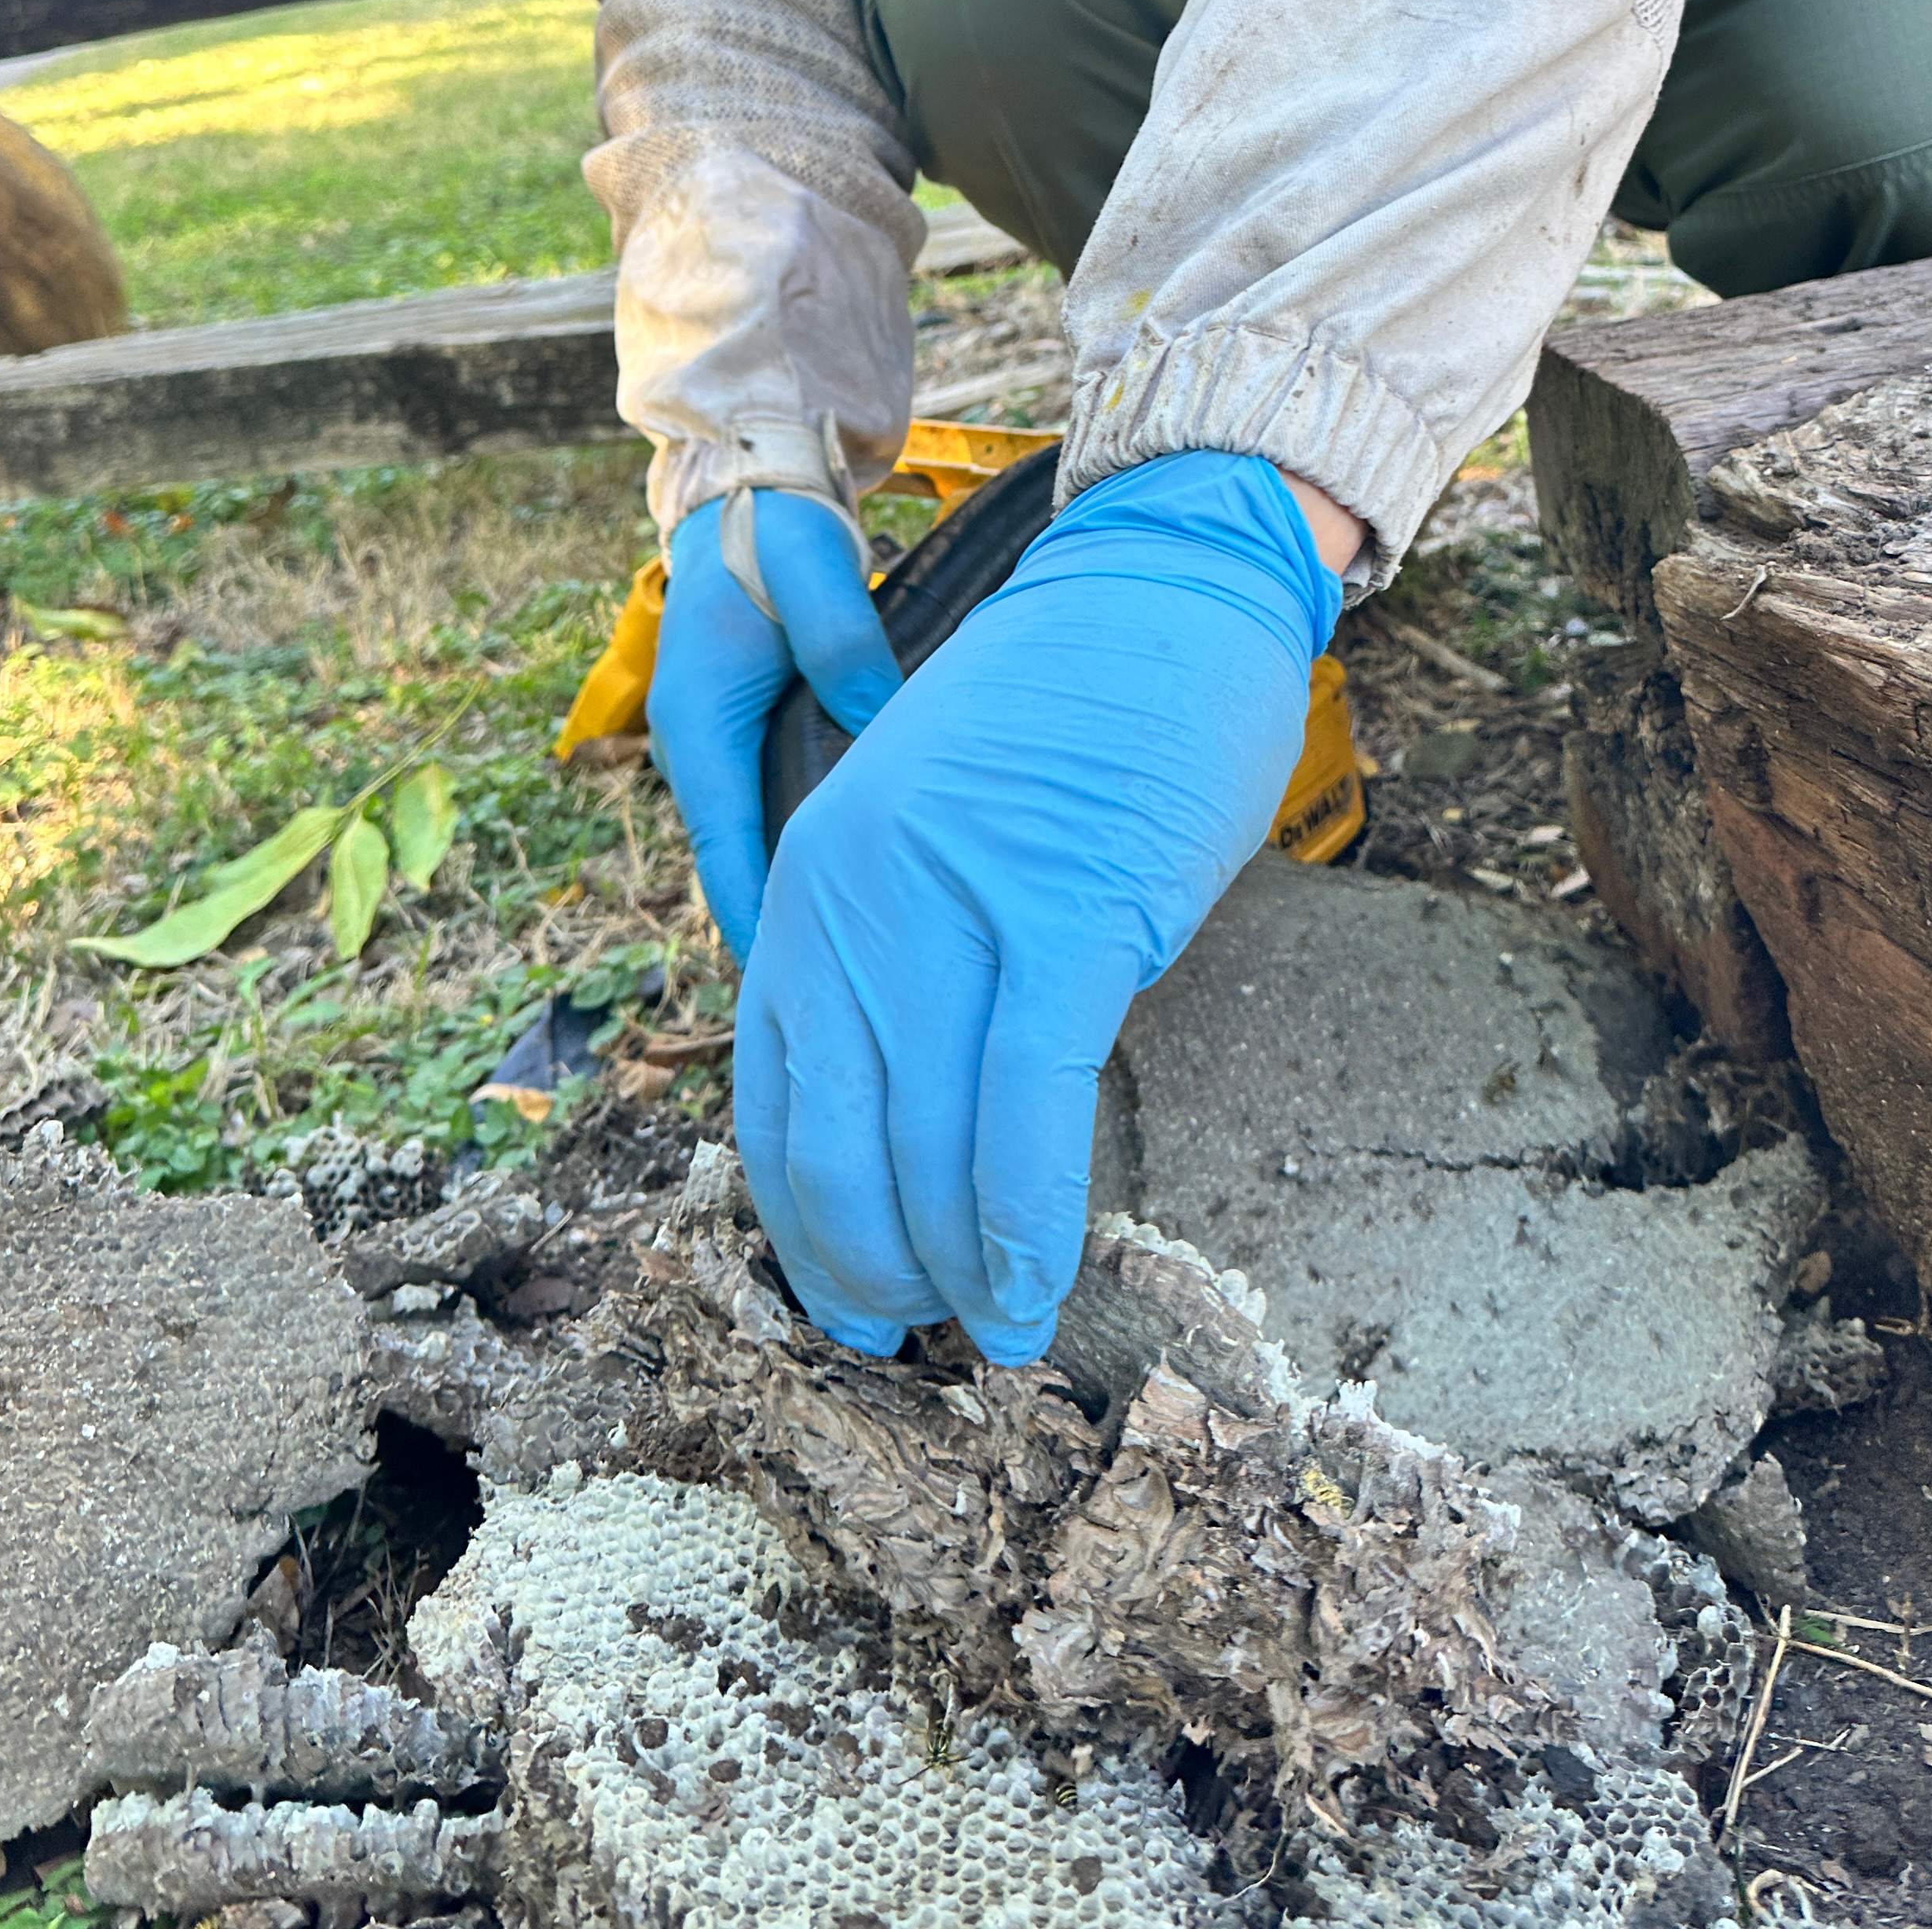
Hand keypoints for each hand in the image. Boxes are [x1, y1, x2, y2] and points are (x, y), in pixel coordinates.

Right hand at [646, 493, 901, 960]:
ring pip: (751, 840)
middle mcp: (695, 747)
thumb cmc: (776, 535)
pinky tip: (853, 881)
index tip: (787, 987)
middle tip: (842, 995)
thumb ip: (845, 645)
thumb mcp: (815, 576)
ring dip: (791, 891)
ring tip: (855, 956)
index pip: (724, 847)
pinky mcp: (742, 735)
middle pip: (737, 860)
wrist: (748, 495)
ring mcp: (715, 744)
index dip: (755, 918)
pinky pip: (764, 811)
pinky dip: (796, 849)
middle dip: (780, 925)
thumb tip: (879, 716)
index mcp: (699, 723)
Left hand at [732, 451, 1342, 1363]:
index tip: (844, 1303)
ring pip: (923, 1143)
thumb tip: (909, 1117)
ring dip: (950, 1271)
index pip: (774, 1100)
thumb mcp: (922, 830)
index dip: (803, 1227)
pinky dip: (1023, 1219)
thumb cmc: (1060, 721)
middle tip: (916, 1341)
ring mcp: (954, 906)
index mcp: (806, 882)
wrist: (1157, 589)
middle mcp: (850, 899)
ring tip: (990, 1337)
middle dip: (868, 1271)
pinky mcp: (1065, 911)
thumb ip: (894, 951)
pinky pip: (1026, 1103)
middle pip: (834, 1146)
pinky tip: (1037, 1288)